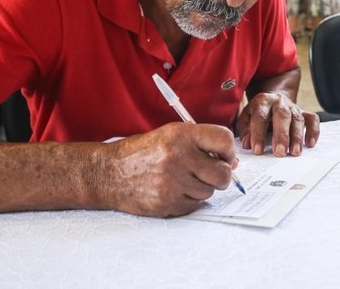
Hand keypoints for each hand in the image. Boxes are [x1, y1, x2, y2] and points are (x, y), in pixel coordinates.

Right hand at [100, 122, 237, 216]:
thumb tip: (231, 161)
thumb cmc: (141, 153)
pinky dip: (188, 199)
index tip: (227, 157)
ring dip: (201, 187)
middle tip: (210, 173)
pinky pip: (194, 205)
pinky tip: (173, 190)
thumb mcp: (168, 134)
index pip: (223, 140)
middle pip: (222, 173)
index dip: (230, 151)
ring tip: (182, 179)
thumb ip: (198, 142)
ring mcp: (173, 182)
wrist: (109, 173)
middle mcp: (178, 157)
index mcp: (181, 135)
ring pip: (209, 191)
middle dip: (221, 175)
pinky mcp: (167, 203)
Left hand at [236, 92, 319, 156]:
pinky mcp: (304, 113)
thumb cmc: (258, 114)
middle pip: (282, 116)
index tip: (257, 150)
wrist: (272, 101)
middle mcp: (279, 102)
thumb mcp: (246, 119)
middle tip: (280, 152)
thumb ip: (245, 130)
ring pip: (297, 119)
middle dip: (281, 135)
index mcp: (262, 102)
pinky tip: (310, 144)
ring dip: (297, 137)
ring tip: (294, 152)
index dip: (258, 134)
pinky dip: (313, 131)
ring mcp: (293, 107)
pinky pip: (312, 120)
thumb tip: (248, 144)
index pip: (260, 117)